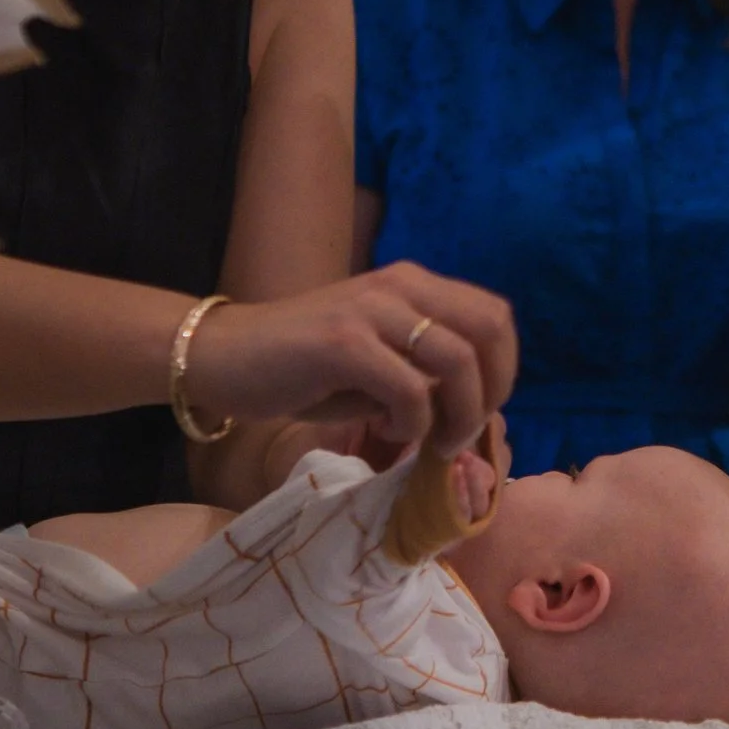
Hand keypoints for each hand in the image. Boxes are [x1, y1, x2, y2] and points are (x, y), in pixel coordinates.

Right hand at [189, 262, 516, 457]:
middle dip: (491, 391)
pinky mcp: (343, 342)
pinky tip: (387, 433)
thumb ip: (422, 372)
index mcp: (414, 284)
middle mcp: (400, 285)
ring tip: (432, 444)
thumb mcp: (375, 362)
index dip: (503, 369)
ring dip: (458, 415)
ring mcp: (372, 310)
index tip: (480, 412)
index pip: (494, 315)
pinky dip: (412, 423)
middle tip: (463, 433)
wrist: (224, 356)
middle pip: (490, 330)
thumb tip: (468, 412)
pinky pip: (409, 388)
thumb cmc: (301, 366)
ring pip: (457, 360)